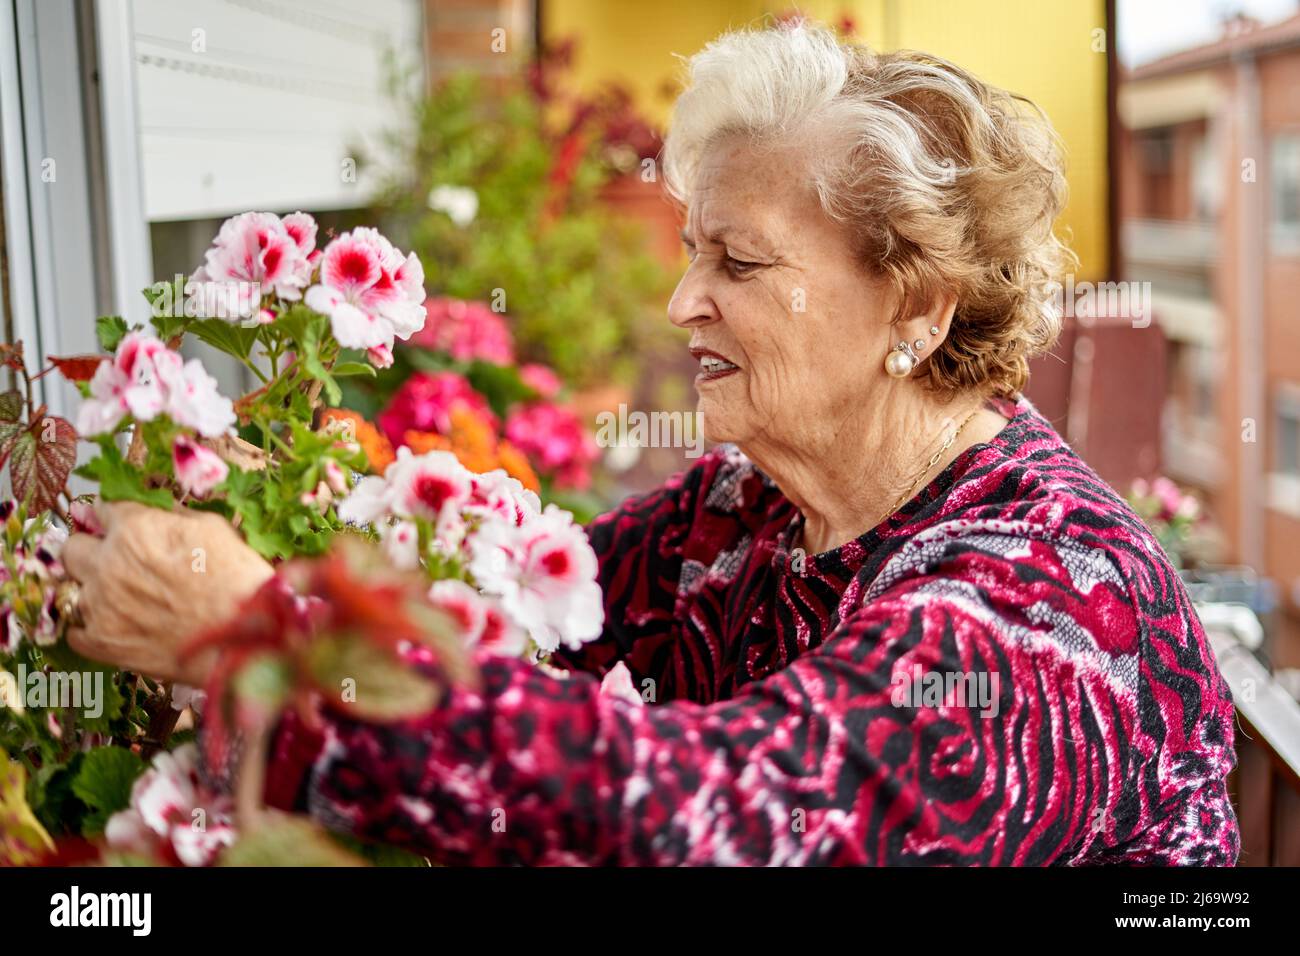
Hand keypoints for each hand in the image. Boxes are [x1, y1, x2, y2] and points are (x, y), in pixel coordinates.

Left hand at [62, 502, 274, 685]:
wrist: (243, 640)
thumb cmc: (238, 580)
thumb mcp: (214, 529)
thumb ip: (174, 516)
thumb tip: (157, 512)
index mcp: (135, 529)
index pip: (103, 509)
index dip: (115, 517)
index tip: (121, 525)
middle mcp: (108, 564)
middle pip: (72, 548)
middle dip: (90, 550)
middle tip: (114, 562)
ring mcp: (99, 606)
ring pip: (71, 589)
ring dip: (93, 591)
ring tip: (124, 601)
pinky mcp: (100, 643)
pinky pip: (75, 631)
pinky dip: (92, 628)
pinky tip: (118, 627)